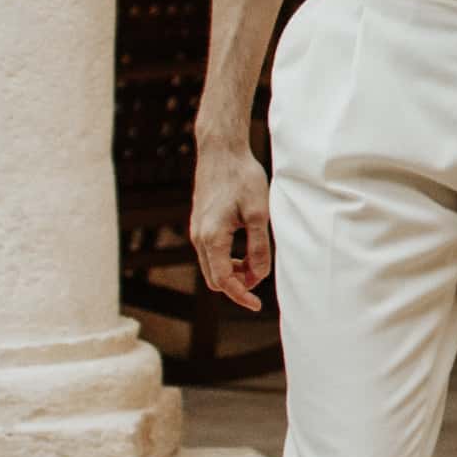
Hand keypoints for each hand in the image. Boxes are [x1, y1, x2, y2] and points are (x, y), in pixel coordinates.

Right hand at [189, 132, 272, 303]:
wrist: (221, 151)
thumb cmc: (242, 178)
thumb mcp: (258, 213)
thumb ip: (259, 246)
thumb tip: (259, 275)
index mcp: (212, 237)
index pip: (223, 280)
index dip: (240, 295)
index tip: (257, 305)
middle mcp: (199, 237)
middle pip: (214, 278)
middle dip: (237, 285)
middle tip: (261, 281)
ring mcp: (196, 230)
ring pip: (212, 266)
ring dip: (233, 272)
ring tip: (257, 264)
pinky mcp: (200, 223)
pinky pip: (210, 252)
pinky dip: (227, 259)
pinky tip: (246, 251)